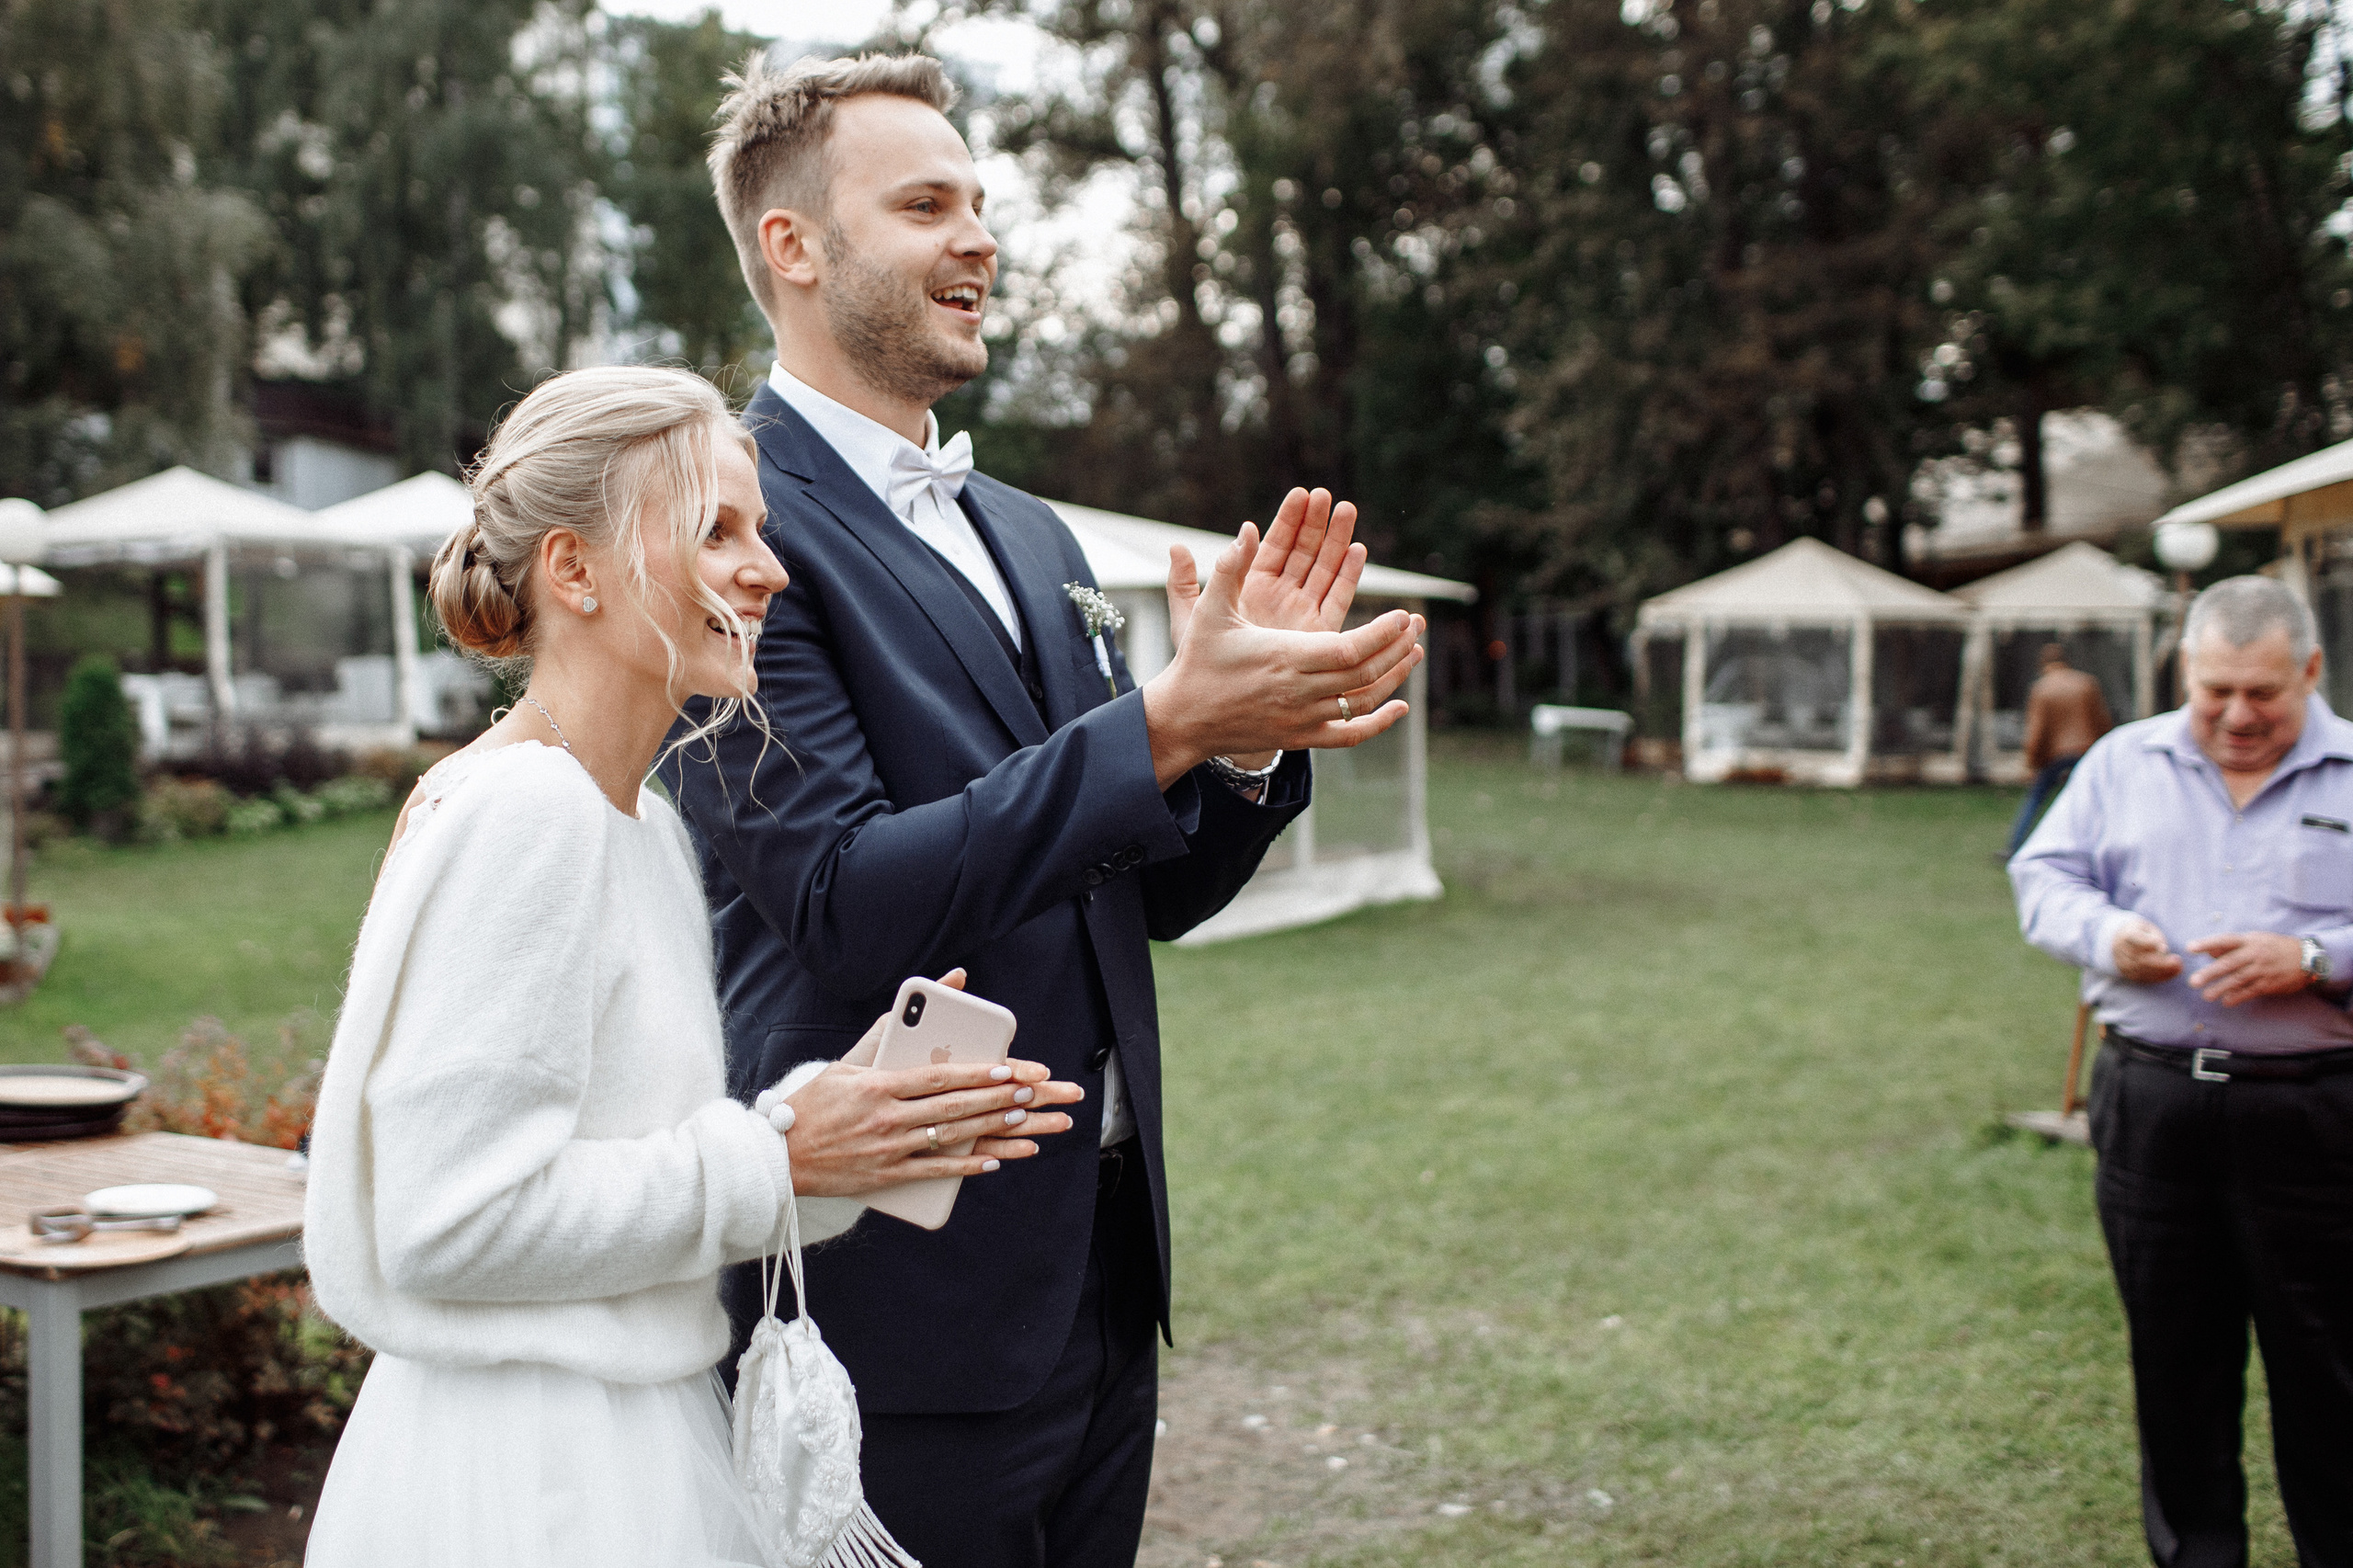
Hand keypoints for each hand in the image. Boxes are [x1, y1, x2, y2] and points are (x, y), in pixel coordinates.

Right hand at [777, 970, 1083, 1194]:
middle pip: (953, 1106)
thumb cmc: (815, 1103)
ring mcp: (887, 1149)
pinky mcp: (885, 1175)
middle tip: (1033, 1090)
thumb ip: (887, 1030)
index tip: (1009, 1068)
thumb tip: (920, 997)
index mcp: (877, 1086)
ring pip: (949, 1136)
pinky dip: (964, 1166)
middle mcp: (886, 1118)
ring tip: (1025, 1119)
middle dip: (999, 1098)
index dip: (977, 1074)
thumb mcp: (847, 1063)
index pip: (937, 1077)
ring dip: (991, 1128)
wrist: (778, 1155)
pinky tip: (993, 1160)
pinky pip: (933, 1171)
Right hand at [1142, 523, 1424, 787]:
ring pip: (1362, 702)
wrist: (1183, 719)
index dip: (1382, 633)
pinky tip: (1400, 707)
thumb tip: (1246, 528)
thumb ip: (1230, 569)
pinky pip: (1349, 736)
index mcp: (1283, 657)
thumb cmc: (1197, 660)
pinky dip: (1378, 723)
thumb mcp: (1208, 611)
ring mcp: (1301, 718)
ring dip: (1395, 678)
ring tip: (1415, 653)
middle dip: (1396, 649)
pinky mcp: (1299, 738)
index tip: (1403, 614)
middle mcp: (1298, 691)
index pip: (1349, 649)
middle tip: (1417, 626)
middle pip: (1363, 673)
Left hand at [1165, 487, 1368, 648]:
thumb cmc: (1203, 662)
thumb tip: (1176, 545)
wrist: (1225, 701)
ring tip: (1348, 511)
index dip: (1289, 520)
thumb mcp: (1191, 618)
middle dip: (1317, 524)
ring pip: (1324, 570)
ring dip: (1337, 541)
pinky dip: (1347, 576)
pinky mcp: (1319, 635)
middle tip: (1328, 496)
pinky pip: (1337, 600)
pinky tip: (1357, 551)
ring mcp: (1301, 613)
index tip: (1301, 494)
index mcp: (1253, 587)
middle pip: (1304, 552)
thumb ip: (1182, 583)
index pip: (1275, 546)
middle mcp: (1280, 596)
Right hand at [2112, 918, 2182, 984]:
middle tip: (2178, 961)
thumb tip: (2163, 949)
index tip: (2165, 947)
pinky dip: (2159, 977)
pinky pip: (2144, 977)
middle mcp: (2120, 950)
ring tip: (2179, 968)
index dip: (2148, 943)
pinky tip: (2172, 973)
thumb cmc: (2141, 932)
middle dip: (2161, 962)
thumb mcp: (2148, 929)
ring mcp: (2122, 963)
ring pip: (2143, 970)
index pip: (2134, 939)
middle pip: (2140, 958)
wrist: (2122, 941)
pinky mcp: (2127, 973)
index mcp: (2125, 934)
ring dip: (2162, 971)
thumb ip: (2154, 937)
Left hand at [2185, 932, 2310, 1006]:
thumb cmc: (2273, 947)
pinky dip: (2238, 996)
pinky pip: (2251, 991)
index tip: (2189, 948)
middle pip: (2229, 963)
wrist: (2306, 958)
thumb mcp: (2255, 940)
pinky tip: (2227, 1001)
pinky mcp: (2270, 983)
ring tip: (2206, 995)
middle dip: (2210, 973)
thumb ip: (2231, 946)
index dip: (2207, 943)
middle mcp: (2255, 954)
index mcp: (2249, 941)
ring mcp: (2263, 969)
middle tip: (2193, 982)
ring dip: (2221, 988)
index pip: (2225, 940)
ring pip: (2239, 979)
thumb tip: (2208, 952)